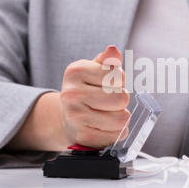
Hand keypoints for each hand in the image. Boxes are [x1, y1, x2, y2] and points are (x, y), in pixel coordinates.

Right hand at [8, 46, 129, 151]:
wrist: (67, 117)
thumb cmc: (86, 90)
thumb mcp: (94, 70)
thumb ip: (107, 61)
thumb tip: (113, 51)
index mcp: (76, 71)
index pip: (118, 76)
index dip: (120, 81)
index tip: (109, 84)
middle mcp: (72, 93)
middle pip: (121, 98)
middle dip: (121, 100)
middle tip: (110, 101)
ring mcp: (75, 116)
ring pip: (121, 119)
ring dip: (121, 118)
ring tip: (109, 114)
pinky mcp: (82, 136)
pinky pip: (116, 136)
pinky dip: (116, 133)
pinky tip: (105, 127)